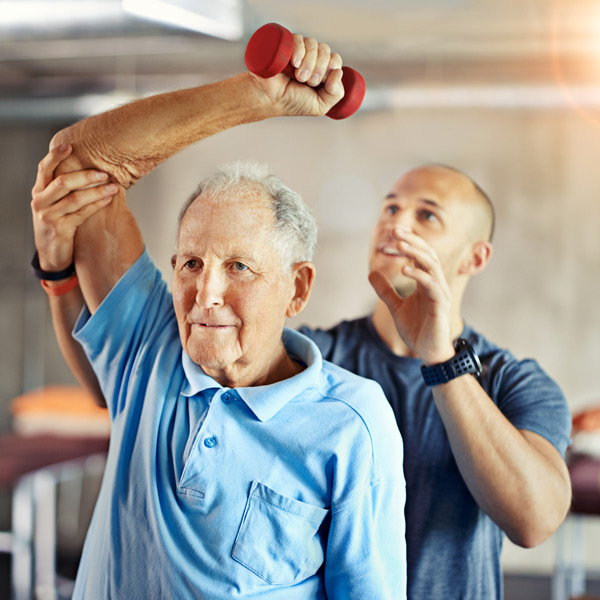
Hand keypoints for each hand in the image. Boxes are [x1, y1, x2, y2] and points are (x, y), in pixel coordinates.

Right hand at [31, 144, 118, 272]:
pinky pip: (82, 214)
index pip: (44, 168)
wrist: (51, 254)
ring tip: (114, 186)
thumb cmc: (56, 224)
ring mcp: (49, 216)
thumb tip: (87, 169)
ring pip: (75, 198)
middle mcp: (40, 201)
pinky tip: (108, 199)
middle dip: (85, 175)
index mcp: (38, 191)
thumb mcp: (54, 204)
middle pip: (62, 182)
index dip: (55, 156)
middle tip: (104, 172)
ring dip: (96, 191)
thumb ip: (62, 189)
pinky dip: (97, 205)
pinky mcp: (60, 229)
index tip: (69, 145)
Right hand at [248, 34, 344, 116]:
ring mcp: (299, 50)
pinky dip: (300, 51)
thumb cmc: (292, 102)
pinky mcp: (287, 44)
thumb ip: (336, 94)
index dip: (331, 69)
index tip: (320, 83)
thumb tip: (339, 72)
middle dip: (319, 68)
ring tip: (298, 76)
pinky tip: (294, 63)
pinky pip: (300, 39)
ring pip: (314, 44)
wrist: (269, 98)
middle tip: (307, 82)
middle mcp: (311, 58)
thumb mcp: (320, 106)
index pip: (335, 60)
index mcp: (321, 70)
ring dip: (309, 63)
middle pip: (326, 50)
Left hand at [368, 227, 454, 363]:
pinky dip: (419, 275)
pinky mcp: (441, 305)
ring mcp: (440, 293)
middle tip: (395, 231)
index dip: (409, 241)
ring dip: (415, 253)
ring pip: (431, 265)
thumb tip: (371, 273)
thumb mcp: (396, 307)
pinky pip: (432, 285)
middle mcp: (436, 283)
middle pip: (427, 254)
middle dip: (412, 241)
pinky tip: (404, 269)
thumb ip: (385, 290)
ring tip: (399, 245)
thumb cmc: (417, 330)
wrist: (429, 353)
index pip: (420, 255)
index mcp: (426, 282)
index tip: (393, 231)